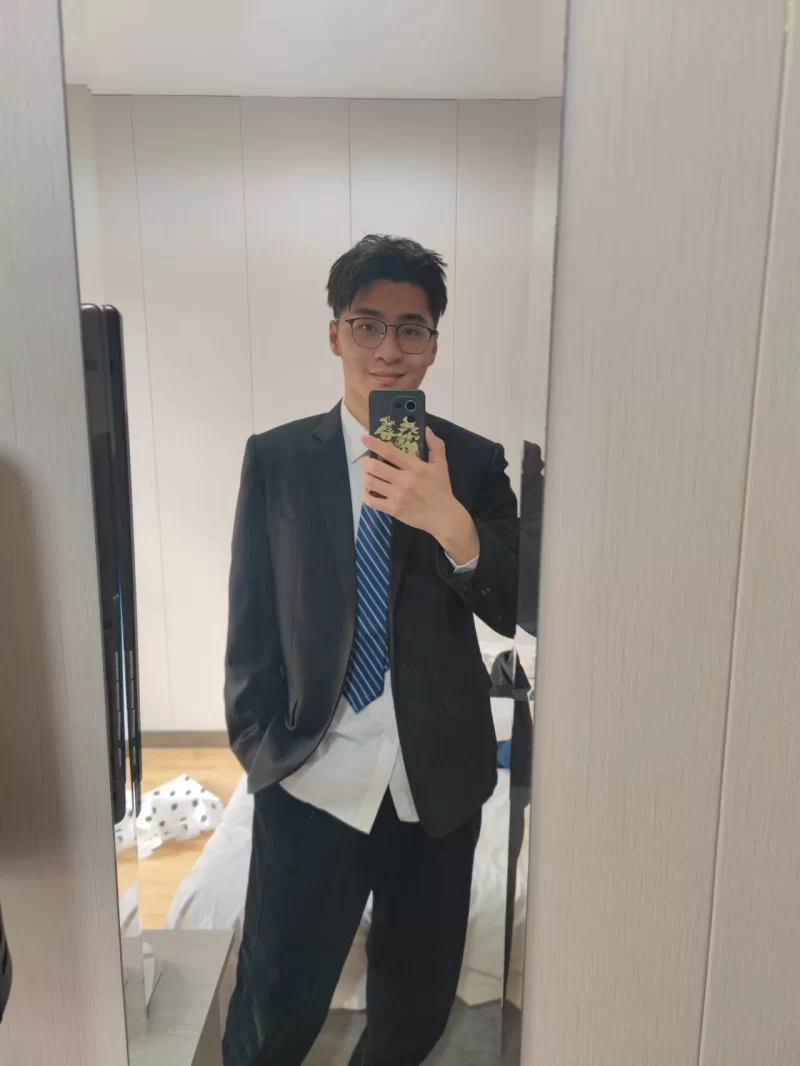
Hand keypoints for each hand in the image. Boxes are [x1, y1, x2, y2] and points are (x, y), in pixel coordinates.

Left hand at [361, 428, 479, 565]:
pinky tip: (370, 492)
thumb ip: (435, 445)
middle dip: (366, 462)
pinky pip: (371, 501)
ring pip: (370, 483)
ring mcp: (397, 496)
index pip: (390, 452)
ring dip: (366, 477)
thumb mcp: (442, 465)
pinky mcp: (393, 510)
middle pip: (375, 467)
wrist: (444, 517)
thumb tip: (426, 429)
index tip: (364, 438)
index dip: (374, 444)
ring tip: (369, 476)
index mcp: (415, 467)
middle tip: (366, 462)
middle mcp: (404, 480)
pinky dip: (366, 495)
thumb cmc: (442, 489)